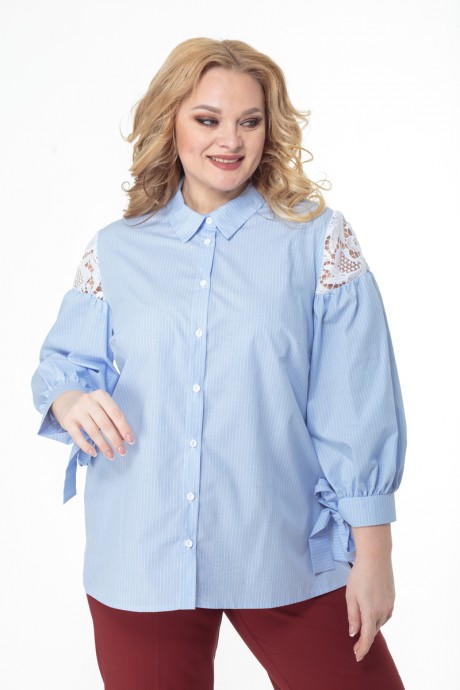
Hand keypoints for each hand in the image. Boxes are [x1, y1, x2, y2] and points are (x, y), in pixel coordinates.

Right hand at [51, 389, 134, 459]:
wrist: (69, 402)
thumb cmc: (93, 407)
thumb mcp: (104, 407)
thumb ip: (114, 420)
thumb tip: (125, 439)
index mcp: (101, 395)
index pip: (116, 413)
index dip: (124, 428)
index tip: (131, 441)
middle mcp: (88, 401)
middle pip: (105, 423)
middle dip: (115, 439)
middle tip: (122, 451)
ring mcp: (77, 410)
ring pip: (93, 431)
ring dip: (103, 446)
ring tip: (111, 455)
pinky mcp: (67, 420)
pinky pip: (77, 436)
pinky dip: (86, 446)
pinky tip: (94, 453)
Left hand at [346, 524, 394, 661]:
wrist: (376, 558)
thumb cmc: (359, 575)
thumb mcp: (351, 596)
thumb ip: (353, 616)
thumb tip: (353, 634)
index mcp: (370, 612)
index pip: (367, 638)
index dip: (362, 649)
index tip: (357, 657)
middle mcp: (383, 612)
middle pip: (373, 631)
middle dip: (365, 638)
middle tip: (355, 644)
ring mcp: (389, 606)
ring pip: (379, 623)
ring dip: (371, 627)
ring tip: (362, 627)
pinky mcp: (392, 599)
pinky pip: (385, 615)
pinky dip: (377, 618)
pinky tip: (372, 614)